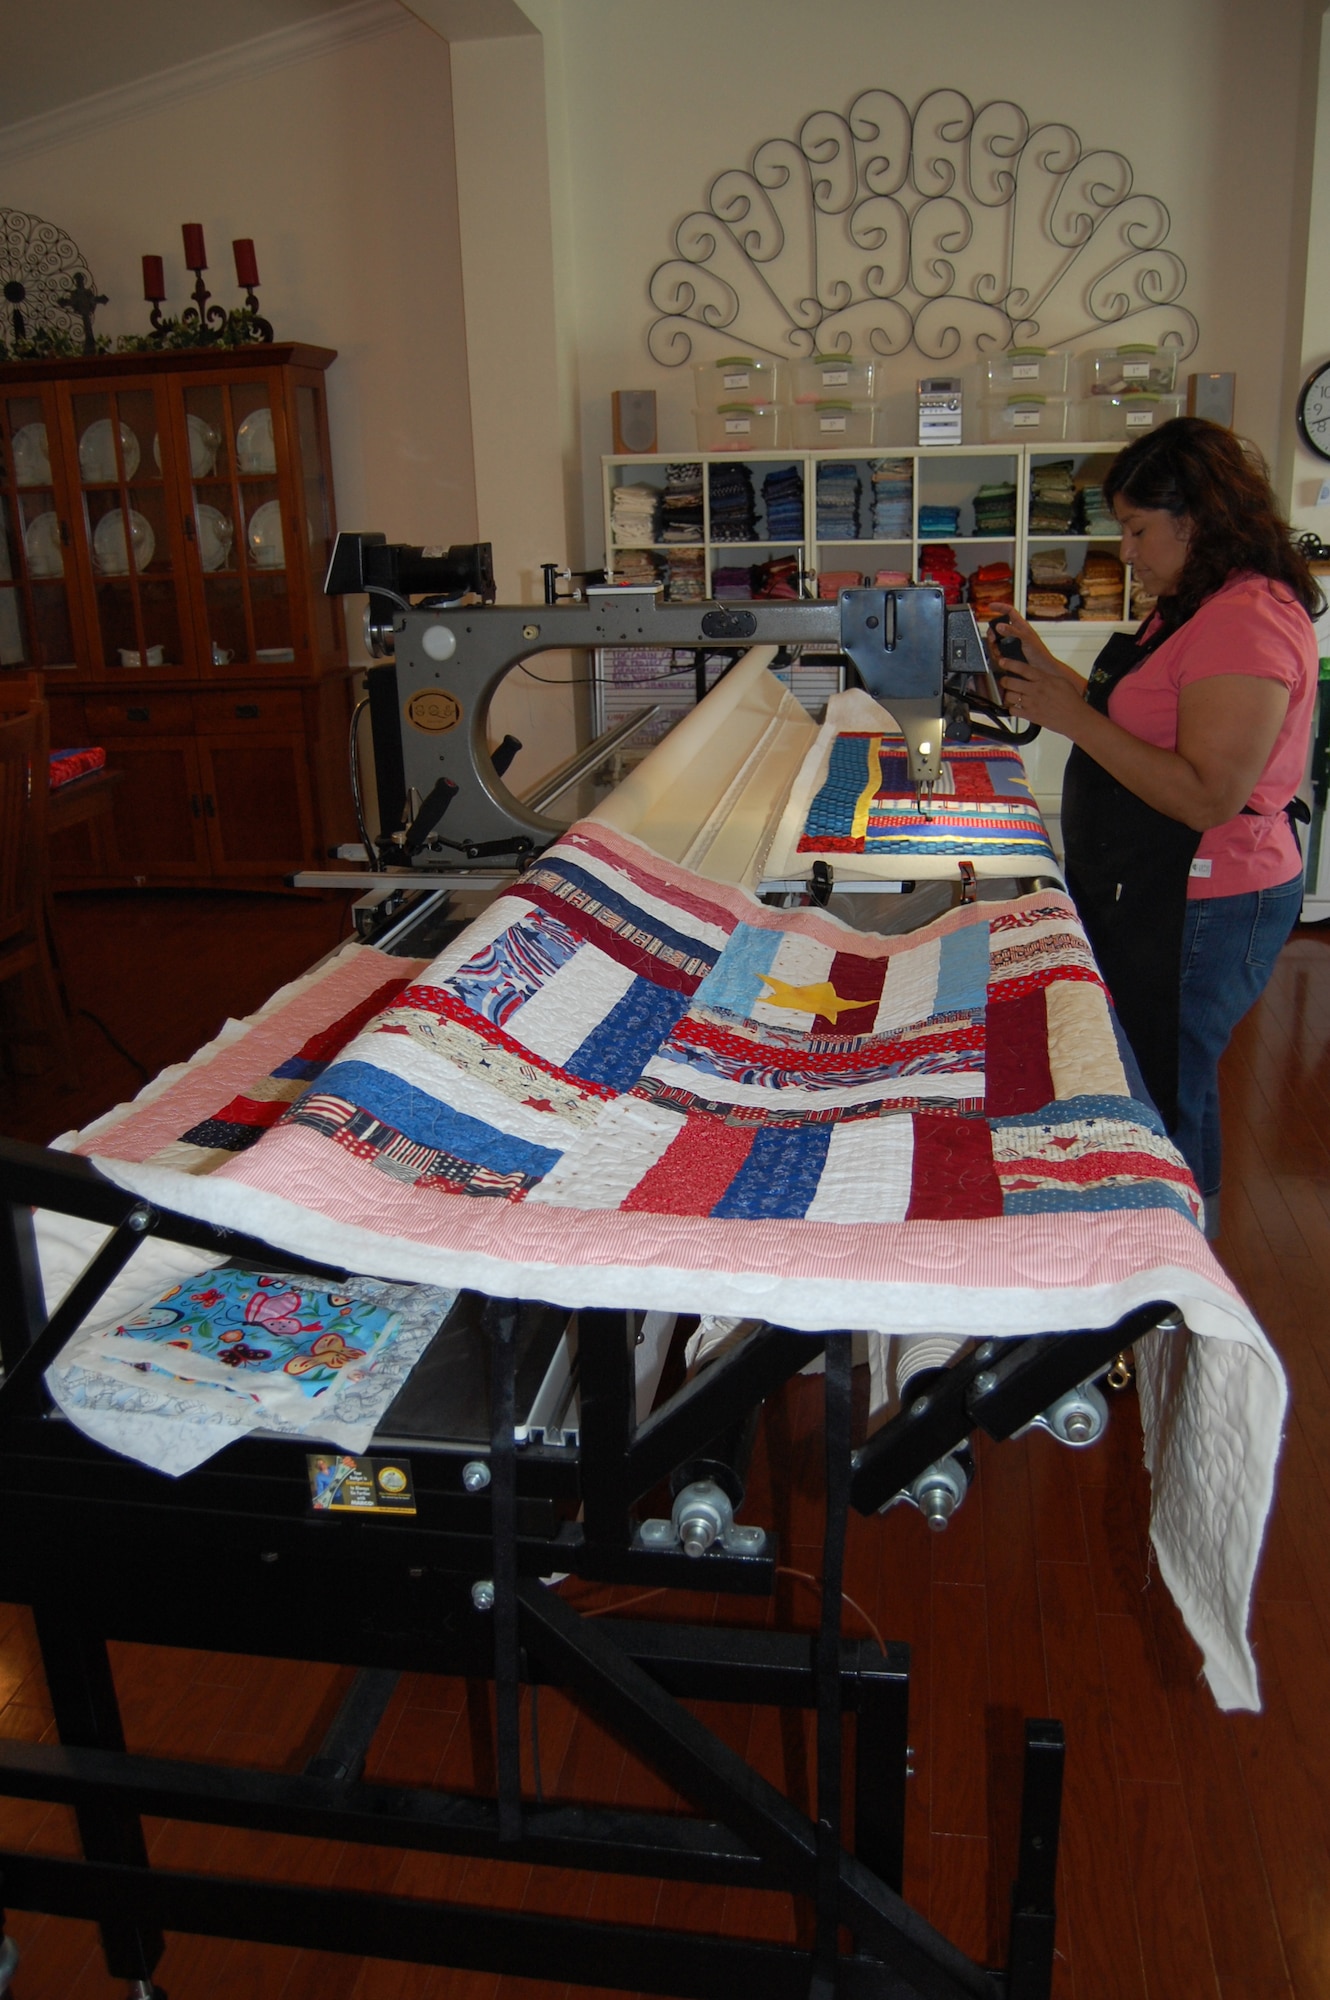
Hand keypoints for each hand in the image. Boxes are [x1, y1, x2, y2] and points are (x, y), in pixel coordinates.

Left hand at [985, 604, 1086, 735]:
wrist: (1075, 718)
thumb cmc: (1071, 700)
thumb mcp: (1060, 681)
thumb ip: (1045, 677)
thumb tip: (1035, 673)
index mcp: (1043, 680)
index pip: (1022, 669)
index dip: (1010, 664)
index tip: (1002, 662)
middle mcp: (1035, 690)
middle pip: (1011, 682)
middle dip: (1004, 681)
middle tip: (1005, 681)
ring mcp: (1031, 703)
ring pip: (1009, 696)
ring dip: (1008, 694)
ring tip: (1011, 694)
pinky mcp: (1030, 715)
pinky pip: (1013, 710)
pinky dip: (1012, 708)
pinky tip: (1016, 707)